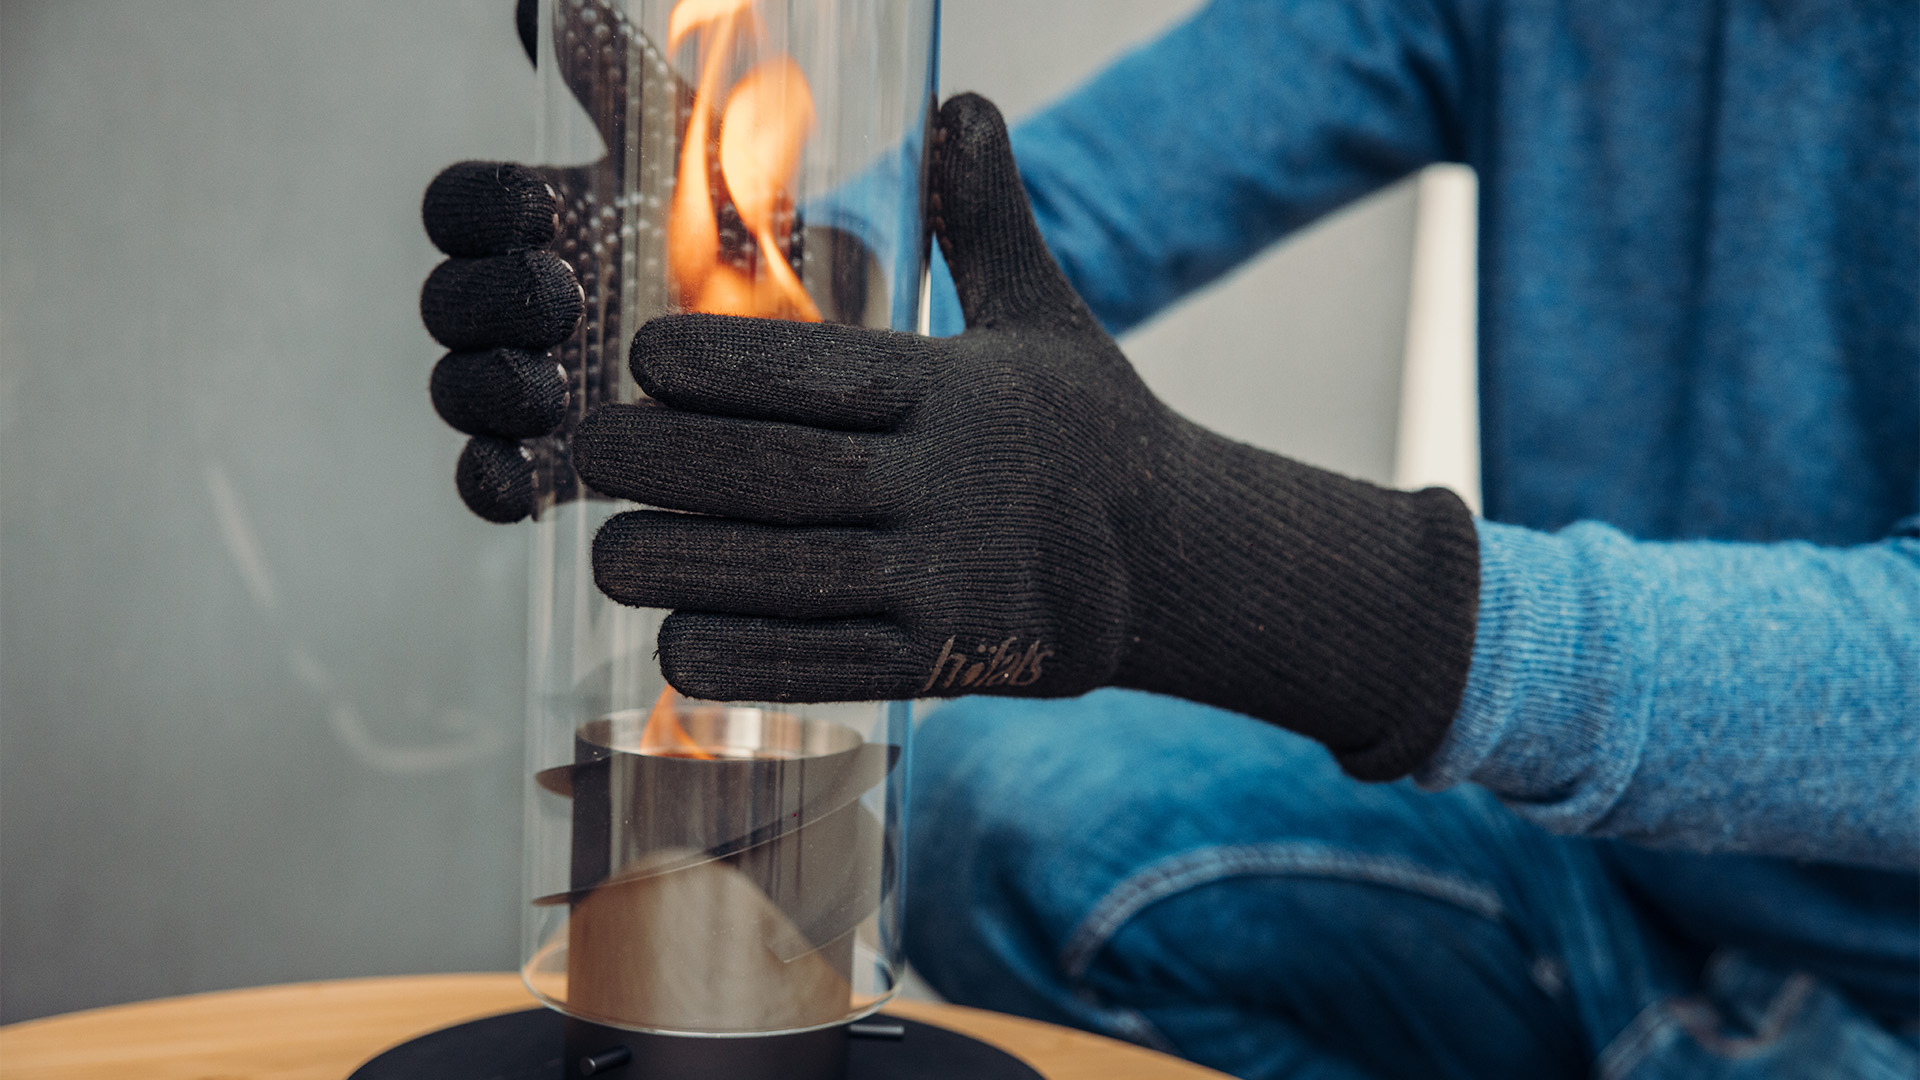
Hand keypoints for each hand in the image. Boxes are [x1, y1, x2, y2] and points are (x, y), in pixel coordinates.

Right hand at [419, 1, 880, 521]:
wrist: (815, 324)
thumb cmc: (743, 221)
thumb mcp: (696, 144)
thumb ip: (624, 80)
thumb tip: (558, 8)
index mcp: (535, 222)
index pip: (458, 209)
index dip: (479, 211)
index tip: (542, 209)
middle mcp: (517, 305)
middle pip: (446, 302)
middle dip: (489, 300)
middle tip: (562, 298)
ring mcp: (532, 386)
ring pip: (459, 392)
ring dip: (488, 390)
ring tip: (554, 390)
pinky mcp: (561, 463)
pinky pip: (492, 482)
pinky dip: (492, 483)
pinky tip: (523, 482)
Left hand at [572, 94, 1481, 780]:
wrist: (1172, 565)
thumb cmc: (1083, 429)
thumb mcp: (1047, 315)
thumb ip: (989, 218)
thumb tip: (962, 99)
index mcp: (964, 392)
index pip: (822, 371)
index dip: (721, 365)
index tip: (640, 358)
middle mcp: (958, 486)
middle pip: (786, 475)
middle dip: (672, 468)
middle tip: (586, 457)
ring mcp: (956, 583)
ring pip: (793, 577)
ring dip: (687, 571)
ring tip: (606, 558)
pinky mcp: (951, 663)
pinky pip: (830, 665)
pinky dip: (749, 661)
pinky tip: (676, 649)